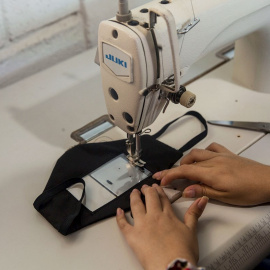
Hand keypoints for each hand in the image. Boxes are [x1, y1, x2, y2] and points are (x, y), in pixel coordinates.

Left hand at [116, 184, 207, 269]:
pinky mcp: (132, 236)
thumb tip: (202, 199)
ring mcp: (142, 225)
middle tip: (144, 187)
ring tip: (133, 192)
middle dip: (146, 190)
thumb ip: (195, 213)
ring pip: (136, 205)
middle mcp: (154, 216)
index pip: (162, 198)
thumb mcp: (192, 231)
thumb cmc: (183, 252)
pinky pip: (123, 224)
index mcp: (167, 215)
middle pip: (149, 198)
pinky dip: (119, 217)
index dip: (159, 191)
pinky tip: (118, 211)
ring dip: (134, 197)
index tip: (156, 186)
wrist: (173, 267)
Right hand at [153, 142, 269, 205]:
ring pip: (196, 153)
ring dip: (186, 161)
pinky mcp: (228, 154)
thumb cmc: (249, 191)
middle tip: (164, 176)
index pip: (184, 171)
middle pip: (187, 162)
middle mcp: (213, 161)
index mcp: (211, 172)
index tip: (161, 180)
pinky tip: (203, 159)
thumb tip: (185, 191)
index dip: (170, 175)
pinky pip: (211, 148)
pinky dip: (203, 153)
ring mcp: (220, 155)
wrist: (269, 181)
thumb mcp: (225, 197)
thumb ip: (203, 191)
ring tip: (182, 169)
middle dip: (173, 170)